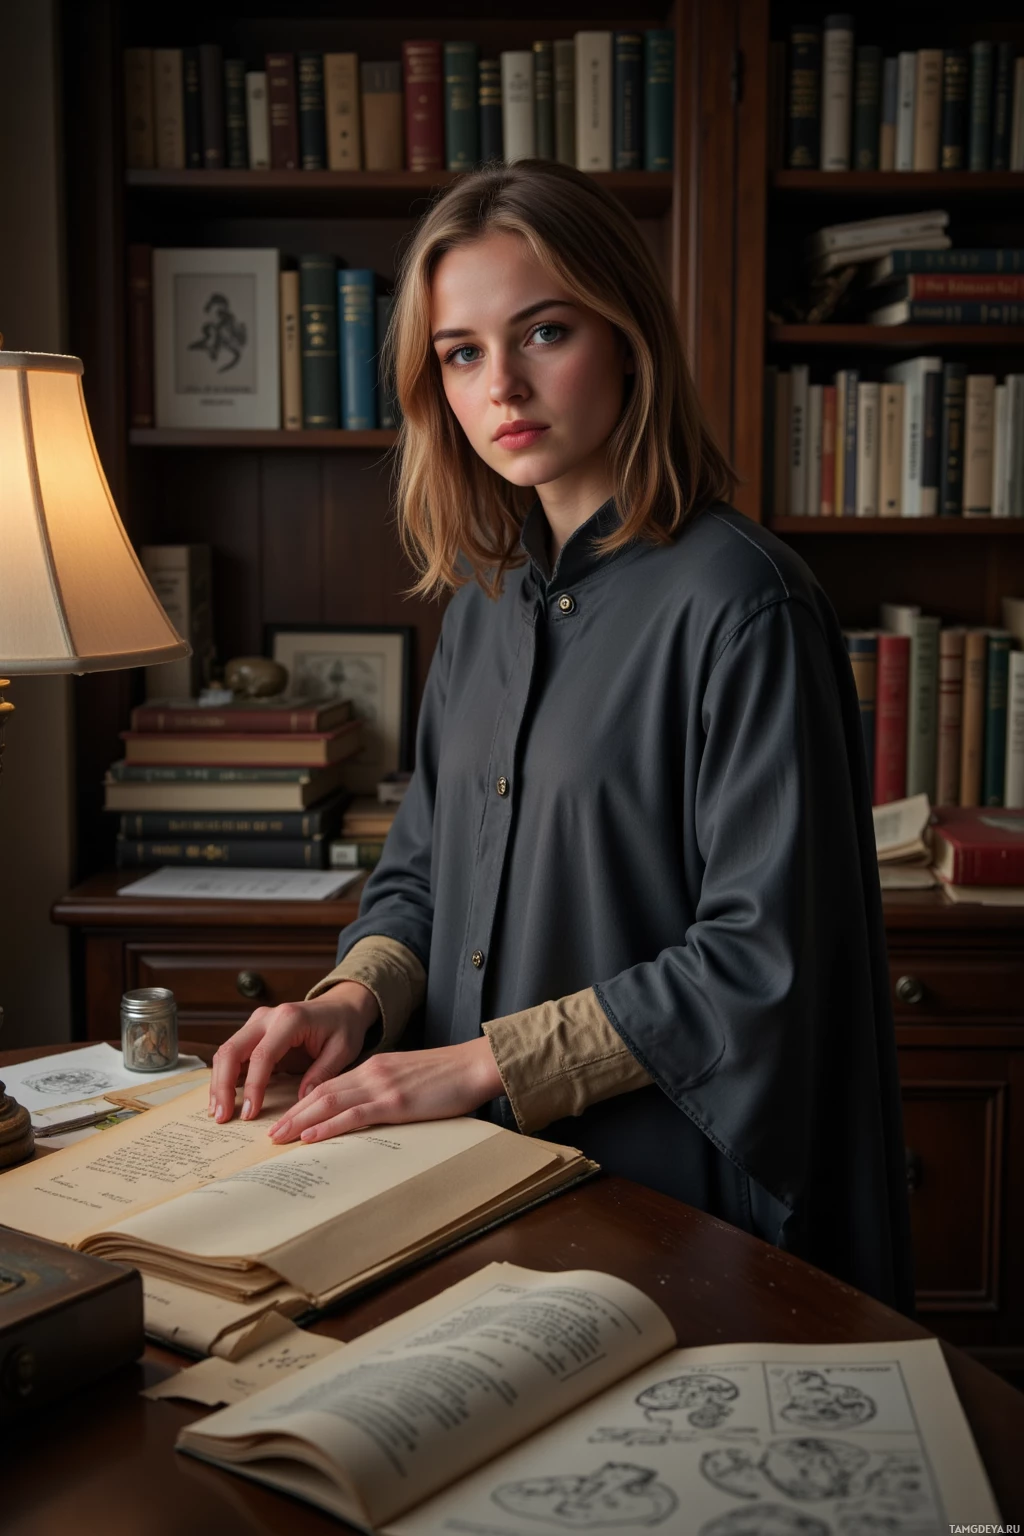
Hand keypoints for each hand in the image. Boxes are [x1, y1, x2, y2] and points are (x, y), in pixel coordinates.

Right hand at [208, 981, 380, 1123]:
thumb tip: (301, 1101)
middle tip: (222, 1116)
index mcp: (290, 1019)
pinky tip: (224, 1098)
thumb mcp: (342, 1050)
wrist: (341, 1005)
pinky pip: (232, 1053)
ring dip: (218, 1083)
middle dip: (222, 1086)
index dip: (253, 1086)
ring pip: (226, 1051)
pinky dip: (224, 1076)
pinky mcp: (253, 1031)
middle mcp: (267, 1017)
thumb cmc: (343, 1027)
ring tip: (219, 1112)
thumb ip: (322, 1073)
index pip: (262, 1055)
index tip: (250, 1114)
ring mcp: (257, 1022)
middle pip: (231, 1050)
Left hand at [266, 1037, 504, 1143]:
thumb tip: (370, 1112)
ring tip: (279, 1137)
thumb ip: (388, 1090)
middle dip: (293, 1113)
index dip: (305, 1102)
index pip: (330, 1084)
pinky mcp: (396, 1102)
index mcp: (375, 1067)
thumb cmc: (449, 1076)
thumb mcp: (410, 1079)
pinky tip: (311, 1136)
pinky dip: (328, 1126)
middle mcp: (372, 1073)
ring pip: (330, 1102)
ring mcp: (382, 1086)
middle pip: (322, 1093)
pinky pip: (354, 1114)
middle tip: (270, 1133)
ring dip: (301, 1120)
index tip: (287, 1118)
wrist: (475, 1065)